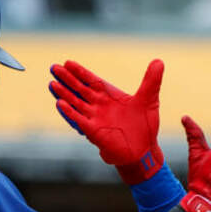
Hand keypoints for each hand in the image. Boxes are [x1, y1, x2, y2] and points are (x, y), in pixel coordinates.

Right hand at [49, 58, 164, 183]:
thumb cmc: (145, 126)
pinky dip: (70, 112)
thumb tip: (159, 61)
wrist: (144, 150)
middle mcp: (99, 106)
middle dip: (67, 79)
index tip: (68, 62)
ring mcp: (95, 118)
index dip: (80, 72)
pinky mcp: (94, 132)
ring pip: (76, 103)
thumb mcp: (149, 100)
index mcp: (110, 96)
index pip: (92, 81)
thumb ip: (151, 81)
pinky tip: (60, 103)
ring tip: (52, 83)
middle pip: (80, 90)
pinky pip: (79, 120)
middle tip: (53, 67)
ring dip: (64, 94)